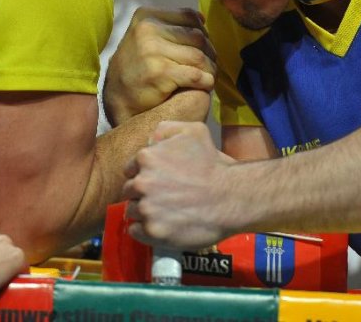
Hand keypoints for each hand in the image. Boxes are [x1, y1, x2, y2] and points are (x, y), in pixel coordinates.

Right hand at [103, 7, 215, 125]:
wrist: (118, 98)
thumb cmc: (137, 67)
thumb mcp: (145, 37)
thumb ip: (170, 26)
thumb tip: (202, 19)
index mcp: (146, 17)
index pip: (189, 16)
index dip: (203, 32)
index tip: (203, 47)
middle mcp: (147, 30)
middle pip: (197, 36)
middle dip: (210, 52)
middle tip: (210, 65)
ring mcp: (153, 51)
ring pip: (199, 56)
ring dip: (210, 69)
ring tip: (209, 76)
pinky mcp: (160, 73)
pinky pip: (196, 75)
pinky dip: (206, 81)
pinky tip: (205, 85)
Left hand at [122, 121, 235, 249]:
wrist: (231, 197)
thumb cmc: (213, 164)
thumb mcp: (194, 131)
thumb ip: (166, 129)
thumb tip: (150, 139)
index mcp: (146, 158)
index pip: (130, 169)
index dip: (143, 175)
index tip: (158, 181)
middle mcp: (141, 183)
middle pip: (129, 190)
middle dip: (143, 193)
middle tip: (163, 197)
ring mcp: (147, 209)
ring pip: (132, 210)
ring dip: (143, 211)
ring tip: (165, 212)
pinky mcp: (153, 232)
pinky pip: (135, 231)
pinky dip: (144, 230)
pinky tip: (161, 224)